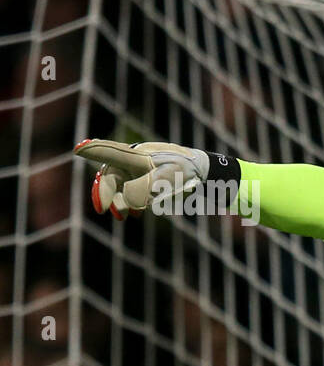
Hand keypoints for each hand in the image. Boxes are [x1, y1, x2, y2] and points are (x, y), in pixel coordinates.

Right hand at [73, 138, 210, 219]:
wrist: (204, 172)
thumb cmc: (185, 172)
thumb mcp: (167, 179)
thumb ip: (145, 188)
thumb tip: (127, 202)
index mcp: (136, 155)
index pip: (110, 152)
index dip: (93, 151)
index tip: (78, 149)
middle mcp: (134, 160)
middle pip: (110, 175)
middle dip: (105, 192)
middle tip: (103, 209)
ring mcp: (139, 169)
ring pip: (120, 185)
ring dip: (118, 201)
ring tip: (124, 216)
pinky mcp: (146, 179)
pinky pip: (131, 190)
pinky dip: (130, 202)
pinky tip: (135, 214)